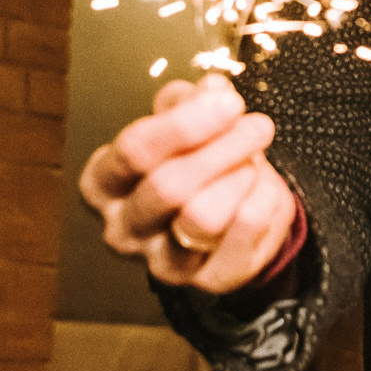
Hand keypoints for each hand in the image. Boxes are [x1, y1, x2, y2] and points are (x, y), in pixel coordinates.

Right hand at [78, 75, 297, 293]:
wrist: (232, 218)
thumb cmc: (197, 163)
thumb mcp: (186, 124)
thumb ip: (189, 101)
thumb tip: (210, 89)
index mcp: (104, 182)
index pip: (134, 150)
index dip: (185, 123)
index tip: (228, 102)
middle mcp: (122, 228)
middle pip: (168, 186)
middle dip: (221, 148)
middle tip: (258, 126)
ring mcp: (160, 262)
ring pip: (202, 218)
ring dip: (239, 177)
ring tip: (255, 160)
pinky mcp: (206, 281)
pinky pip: (242, 237)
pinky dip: (263, 201)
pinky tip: (265, 187)